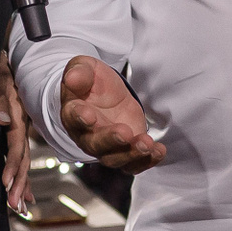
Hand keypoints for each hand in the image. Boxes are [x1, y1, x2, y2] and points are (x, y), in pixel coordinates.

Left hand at [0, 59, 33, 212]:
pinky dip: (21, 176)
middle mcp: (20, 123)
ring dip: (21, 184)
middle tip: (16, 206)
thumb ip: (0, 93)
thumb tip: (2, 116)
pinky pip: (19, 157)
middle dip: (20, 182)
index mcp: (18, 113)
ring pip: (22, 161)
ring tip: (20, 208)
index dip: (13, 163)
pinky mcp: (11, 130)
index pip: (17, 143)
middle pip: (23, 157)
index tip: (6, 182)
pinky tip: (24, 195)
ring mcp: (17, 128)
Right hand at [59, 55, 164, 173]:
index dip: (80, 117)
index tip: (89, 116)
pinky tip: (159, 151)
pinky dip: (146, 161)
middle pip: (95, 144)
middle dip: (111, 140)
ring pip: (115, 158)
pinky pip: (133, 163)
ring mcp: (105, 146)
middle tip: (125, 133)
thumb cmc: (89, 80)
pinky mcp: (124, 149)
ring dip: (131, 153)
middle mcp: (86, 135)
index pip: (74, 118)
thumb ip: (80, 71)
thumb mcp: (84, 67)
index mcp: (73, 112)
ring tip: (147, 143)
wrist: (101, 93)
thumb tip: (72, 77)